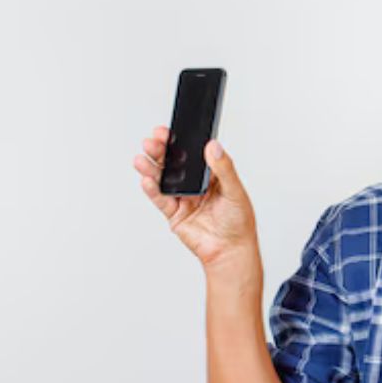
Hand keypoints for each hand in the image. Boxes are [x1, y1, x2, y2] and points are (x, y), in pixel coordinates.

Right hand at [133, 125, 258, 269]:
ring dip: (151, 168)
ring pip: (163, 179)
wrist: (231, 251)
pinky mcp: (174, 213)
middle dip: (161, 151)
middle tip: (152, 142)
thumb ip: (224, 169)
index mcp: (211, 175)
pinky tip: (147, 180)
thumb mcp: (235, 191)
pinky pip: (160, 199)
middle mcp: (195, 184)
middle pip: (174, 163)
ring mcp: (183, 198)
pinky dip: (152, 189)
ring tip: (142, 159)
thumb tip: (213, 146)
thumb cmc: (239, 223)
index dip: (179, 142)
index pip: (192, 153)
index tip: (168, 131)